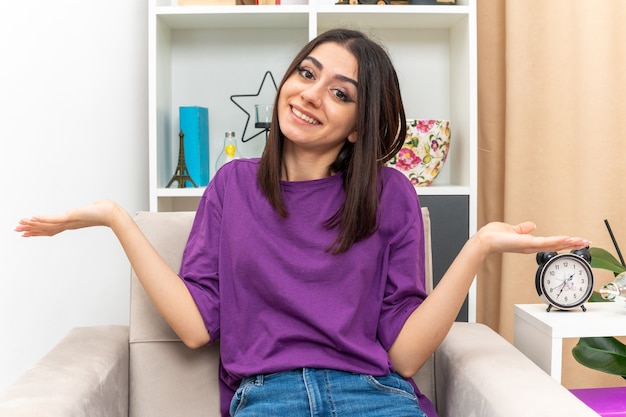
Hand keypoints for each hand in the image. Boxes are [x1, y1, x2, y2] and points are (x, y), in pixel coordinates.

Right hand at [15, 200, 121, 236]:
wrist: (112, 213)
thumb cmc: (106, 210)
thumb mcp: (95, 209)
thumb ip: (92, 208)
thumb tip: (97, 204)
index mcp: (71, 223)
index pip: (52, 228)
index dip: (40, 230)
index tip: (29, 232)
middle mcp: (68, 224)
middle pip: (46, 229)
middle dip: (31, 230)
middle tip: (17, 231)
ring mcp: (68, 222)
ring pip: (46, 225)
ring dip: (32, 225)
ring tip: (19, 225)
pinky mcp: (70, 217)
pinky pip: (52, 219)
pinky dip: (41, 219)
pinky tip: (32, 218)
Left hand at [474, 221, 590, 255]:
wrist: (484, 241)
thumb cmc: (492, 236)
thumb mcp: (511, 229)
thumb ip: (522, 228)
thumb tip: (531, 225)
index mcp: (528, 243)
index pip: (550, 242)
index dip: (564, 242)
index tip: (576, 240)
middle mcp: (531, 246)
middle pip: (556, 245)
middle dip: (572, 244)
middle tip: (587, 243)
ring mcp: (530, 246)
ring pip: (554, 244)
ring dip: (569, 243)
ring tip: (583, 241)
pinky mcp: (527, 243)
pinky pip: (546, 242)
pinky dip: (557, 241)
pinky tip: (568, 239)